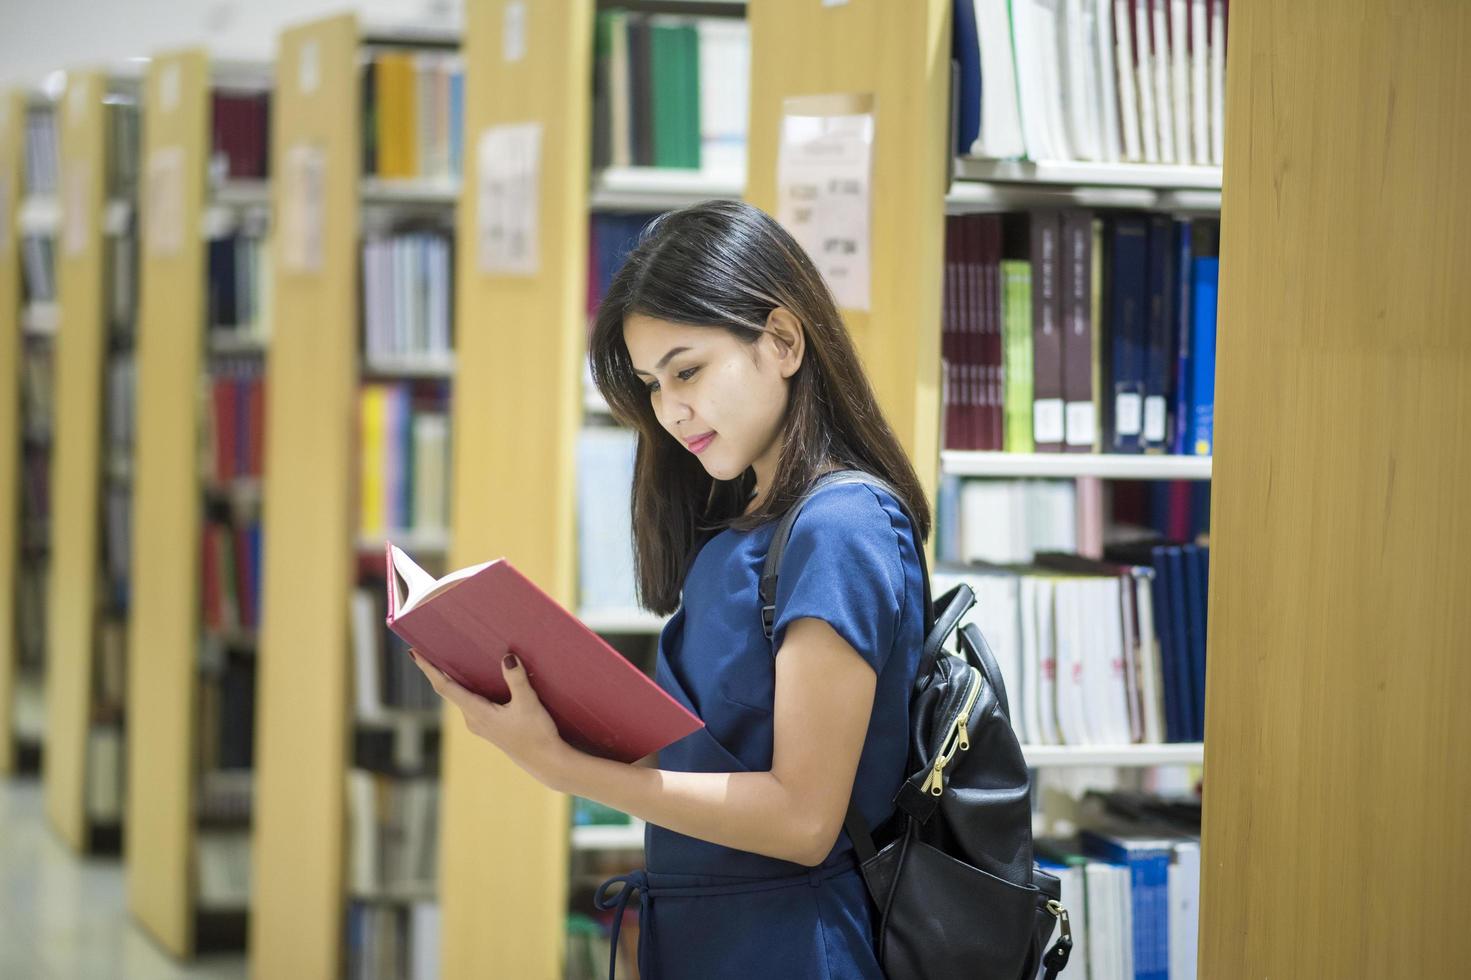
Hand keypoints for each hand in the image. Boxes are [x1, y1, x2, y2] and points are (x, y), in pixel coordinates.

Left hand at [409, 649, 572, 791]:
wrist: (545, 761)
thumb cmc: (536, 734)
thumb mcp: (528, 704)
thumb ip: (516, 679)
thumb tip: (507, 657)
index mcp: (477, 713)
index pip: (445, 687)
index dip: (429, 669)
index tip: (415, 653)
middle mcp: (472, 719)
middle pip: (449, 690)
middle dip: (438, 670)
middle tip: (429, 647)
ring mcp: (479, 724)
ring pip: (460, 696)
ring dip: (453, 678)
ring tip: (449, 658)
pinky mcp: (488, 725)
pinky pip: (470, 702)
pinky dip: (466, 687)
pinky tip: (474, 679)